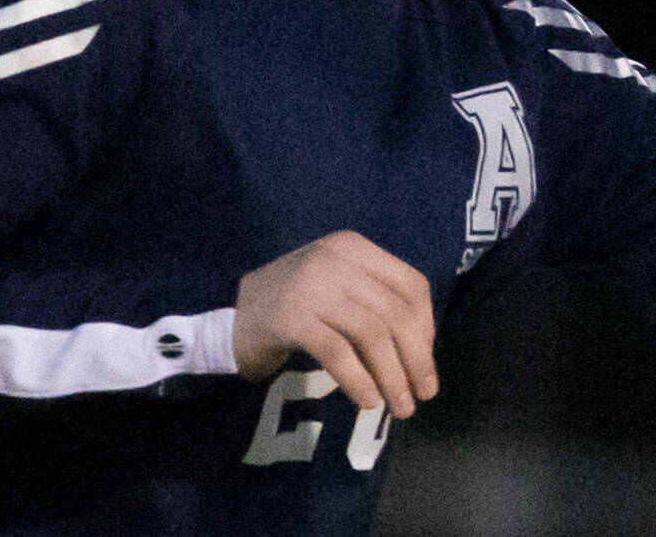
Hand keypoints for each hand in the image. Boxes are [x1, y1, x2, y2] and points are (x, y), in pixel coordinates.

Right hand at [232, 231, 438, 419]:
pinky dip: (359, 380)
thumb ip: (375, 306)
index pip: (411, 285)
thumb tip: (423, 349)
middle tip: (423, 393)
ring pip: (372, 334)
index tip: (425, 362)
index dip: (426, 326)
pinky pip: (338, 353)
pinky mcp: (291, 318)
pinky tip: (367, 401)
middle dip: (416, 358)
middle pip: (396, 312)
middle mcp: (336, 260)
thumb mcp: (338, 290)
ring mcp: (312, 286)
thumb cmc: (294, 308)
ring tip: (400, 406)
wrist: (229, 317)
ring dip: (392, 376)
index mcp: (354, 249)